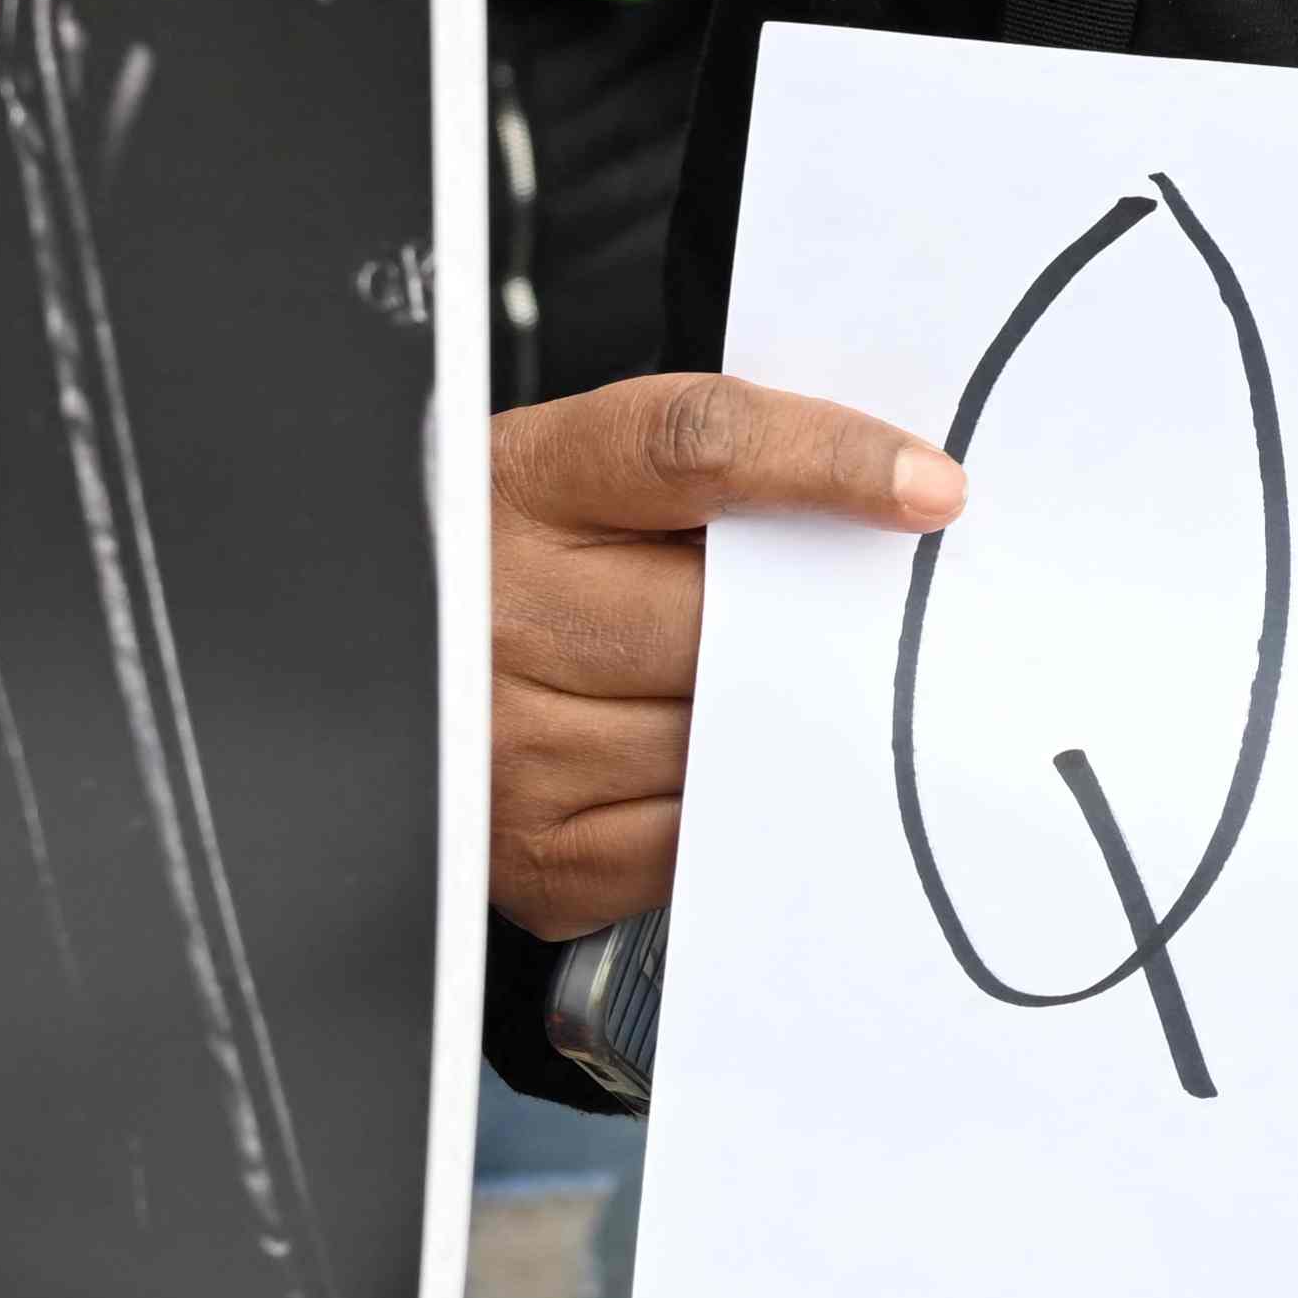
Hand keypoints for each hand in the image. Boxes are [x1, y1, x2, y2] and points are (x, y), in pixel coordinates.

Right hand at [492, 371, 958, 933]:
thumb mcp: (571, 483)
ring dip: (770, 717)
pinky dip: (732, 799)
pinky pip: (694, 834)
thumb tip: (886, 509)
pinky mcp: (534, 851)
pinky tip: (717, 762)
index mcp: (521, 483)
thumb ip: (700, 483)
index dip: (823, 461)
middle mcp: (499, 608)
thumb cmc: (508, 566)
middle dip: (803, 624)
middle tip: (849, 624)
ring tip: (757, 692)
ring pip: (721, 733)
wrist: (368, 660)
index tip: (928, 490)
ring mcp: (507, 740)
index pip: (694, 447)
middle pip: (721, 616)